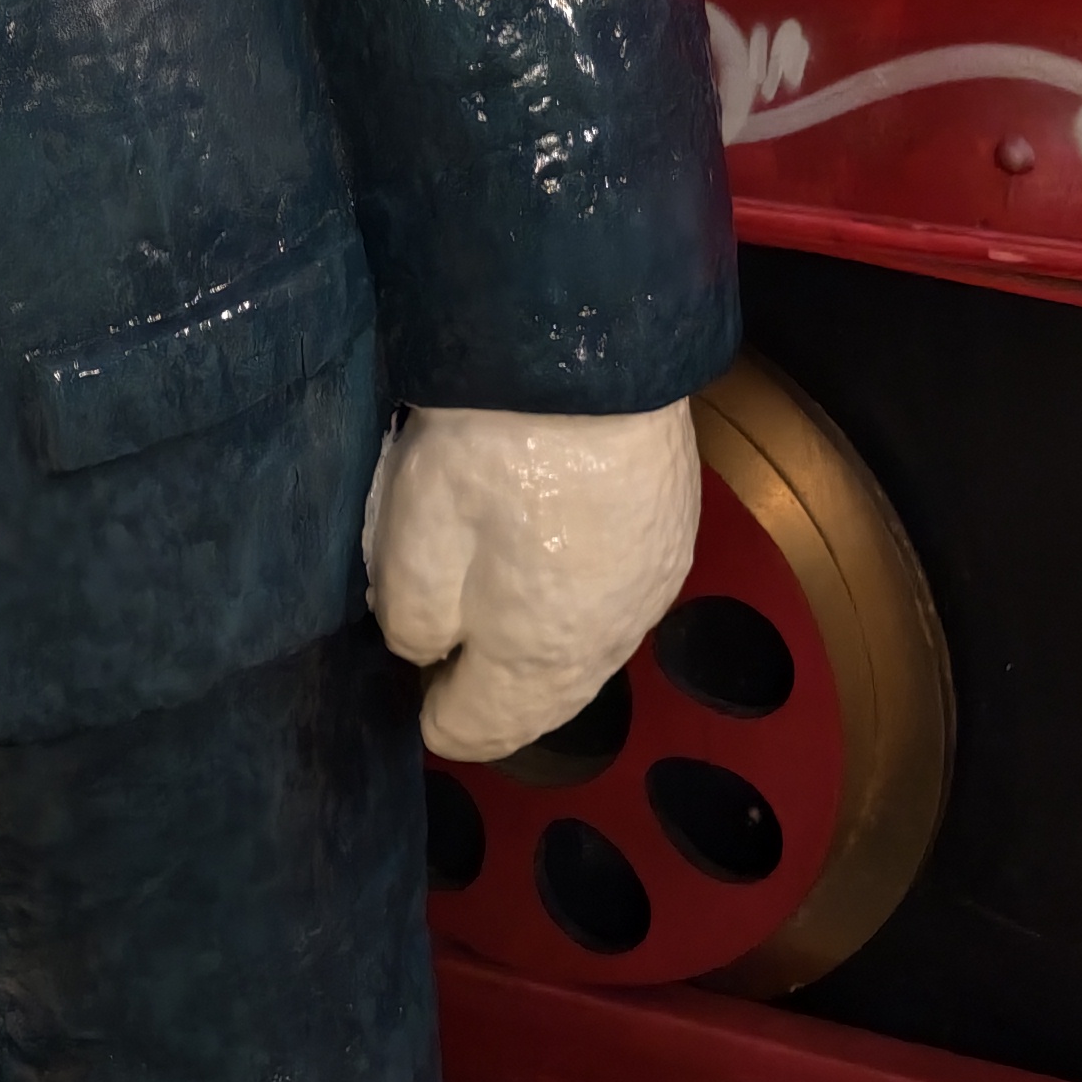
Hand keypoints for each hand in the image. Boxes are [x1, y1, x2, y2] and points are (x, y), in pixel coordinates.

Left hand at [365, 401, 699, 766]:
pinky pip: (614, 604)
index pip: (484, 726)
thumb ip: (415, 621)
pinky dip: (575, 609)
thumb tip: (427, 654)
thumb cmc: (491, 453)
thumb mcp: (416, 540)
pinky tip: (549, 578)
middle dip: (492, 699)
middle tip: (447, 679)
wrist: (591, 356)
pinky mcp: (671, 538)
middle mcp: (607, 641)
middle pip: (544, 701)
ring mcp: (650, 590)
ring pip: (584, 654)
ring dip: (537, 655)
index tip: (410, 706)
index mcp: (540, 657)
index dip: (441, 722)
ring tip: (493, 633)